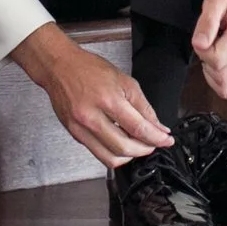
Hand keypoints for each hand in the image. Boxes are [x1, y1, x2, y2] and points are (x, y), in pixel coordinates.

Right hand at [12, 23, 170, 168]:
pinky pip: (98, 153)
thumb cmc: (89, 69)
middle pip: (124, 147)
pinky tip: (122, 144)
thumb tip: (158, 126)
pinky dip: (114, 154)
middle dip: (145, 149)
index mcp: (108, 99)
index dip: (156, 138)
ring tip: (138, 146)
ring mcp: (80, 128)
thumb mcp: (124, 81)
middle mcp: (91, 117)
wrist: (60, 67)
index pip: (138, 128)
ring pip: (110, 157)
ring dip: (130, 156)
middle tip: (154, 144)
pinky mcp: (74, 134)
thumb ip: (143, 106)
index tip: (166, 141)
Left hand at [193, 0, 226, 100]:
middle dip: (208, 63)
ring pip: (226, 86)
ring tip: (217, 51)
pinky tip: (222, 61)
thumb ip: (206, 22)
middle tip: (210, 44)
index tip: (204, 38)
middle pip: (221, 76)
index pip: (216, 59)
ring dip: (214, 73)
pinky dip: (221, 79)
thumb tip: (199, 44)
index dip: (202, 51)